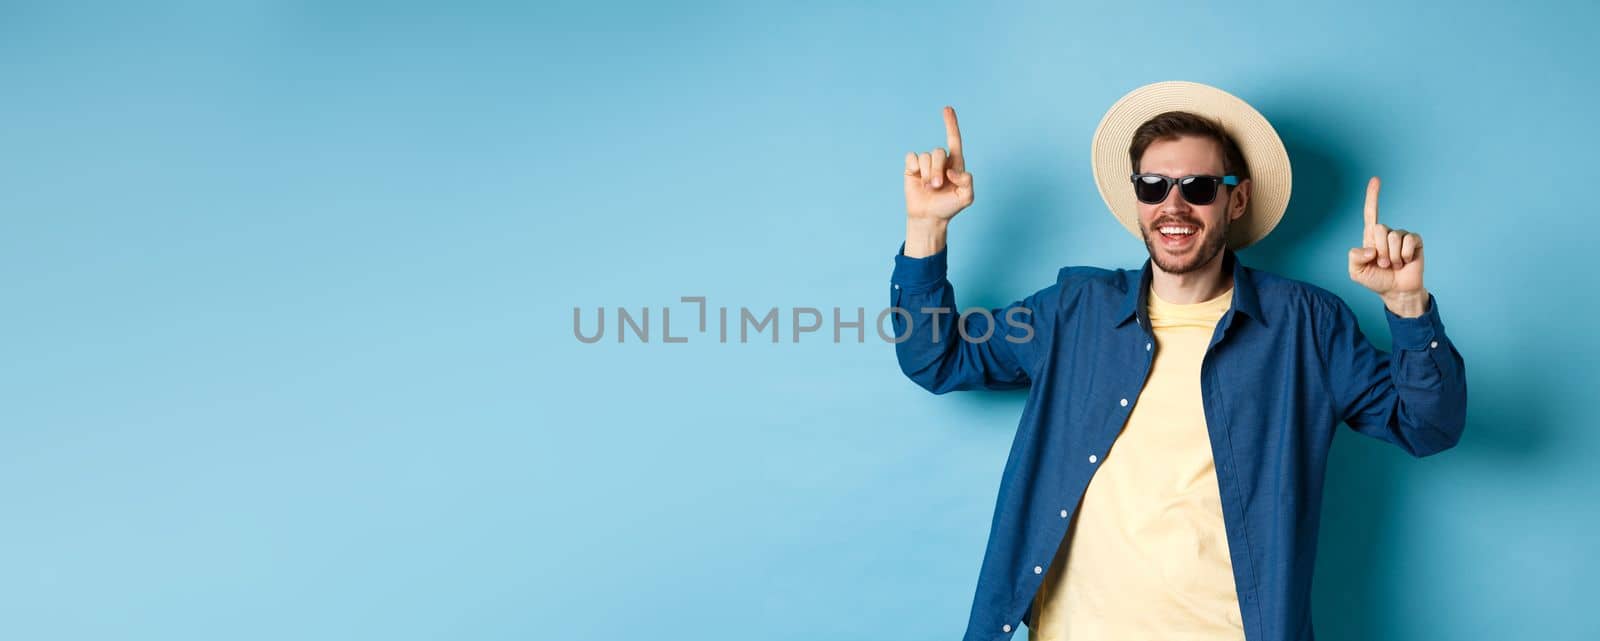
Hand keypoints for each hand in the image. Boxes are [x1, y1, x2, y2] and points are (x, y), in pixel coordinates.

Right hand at [903, 106, 974, 222]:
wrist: (929, 217)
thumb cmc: (949, 207)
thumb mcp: (966, 197)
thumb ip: (967, 182)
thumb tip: (951, 171)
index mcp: (955, 164)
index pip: (954, 140)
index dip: (951, 124)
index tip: (947, 109)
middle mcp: (941, 161)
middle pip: (938, 152)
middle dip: (936, 170)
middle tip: (936, 187)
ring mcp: (926, 164)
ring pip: (925, 157)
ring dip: (927, 174)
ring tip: (929, 188)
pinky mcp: (912, 168)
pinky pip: (912, 157)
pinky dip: (915, 168)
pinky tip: (917, 178)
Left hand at [1348, 176, 1428, 314]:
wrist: (1396, 292)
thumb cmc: (1376, 280)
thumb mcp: (1356, 272)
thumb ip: (1354, 258)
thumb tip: (1370, 248)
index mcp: (1370, 238)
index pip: (1371, 213)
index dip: (1373, 196)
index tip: (1376, 179)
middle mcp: (1386, 234)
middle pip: (1379, 228)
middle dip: (1380, 250)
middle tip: (1382, 264)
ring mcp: (1402, 237)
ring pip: (1394, 237)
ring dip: (1392, 256)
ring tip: (1394, 265)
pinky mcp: (1416, 242)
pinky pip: (1409, 241)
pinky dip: (1405, 254)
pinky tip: (1406, 261)